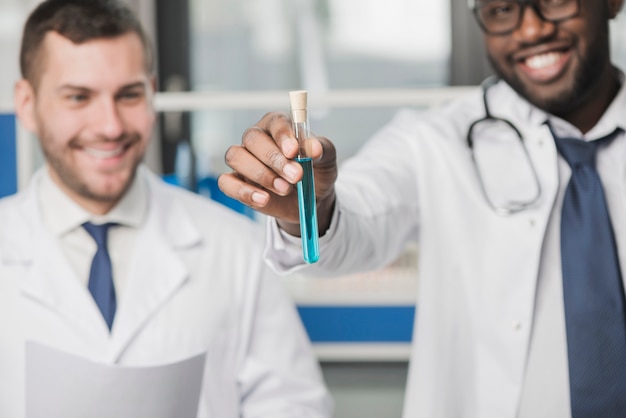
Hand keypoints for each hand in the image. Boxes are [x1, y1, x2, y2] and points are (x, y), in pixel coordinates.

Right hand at [218, 112, 337, 235]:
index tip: (294, 151)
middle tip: (296, 176)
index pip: (275, 122)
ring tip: (285, 189)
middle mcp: (257, 139)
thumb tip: (313, 147)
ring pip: (236, 157)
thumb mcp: (327, 160)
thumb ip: (322, 150)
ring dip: (260, 174)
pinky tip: (264, 199)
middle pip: (252, 138)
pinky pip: (226, 182)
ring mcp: (243, 160)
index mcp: (278, 126)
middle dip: (274, 159)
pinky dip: (243, 191)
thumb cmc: (316, 172)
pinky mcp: (236, 181)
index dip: (283, 135)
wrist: (310, 199)